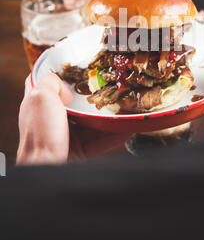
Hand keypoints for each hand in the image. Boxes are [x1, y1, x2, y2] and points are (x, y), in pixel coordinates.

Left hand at [17, 74, 131, 165]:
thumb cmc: (39, 137)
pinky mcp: (78, 151)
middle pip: (76, 102)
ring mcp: (66, 135)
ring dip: (110, 115)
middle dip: (94, 96)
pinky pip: (101, 140)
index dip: (61, 74)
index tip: (79, 67)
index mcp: (39, 103)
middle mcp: (52, 118)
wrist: (46, 172)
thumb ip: (50, 82)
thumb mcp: (40, 97)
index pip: (48, 83)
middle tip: (111, 87)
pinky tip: (129, 126)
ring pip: (92, 121)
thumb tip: (66, 83)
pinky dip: (116, 134)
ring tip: (126, 106)